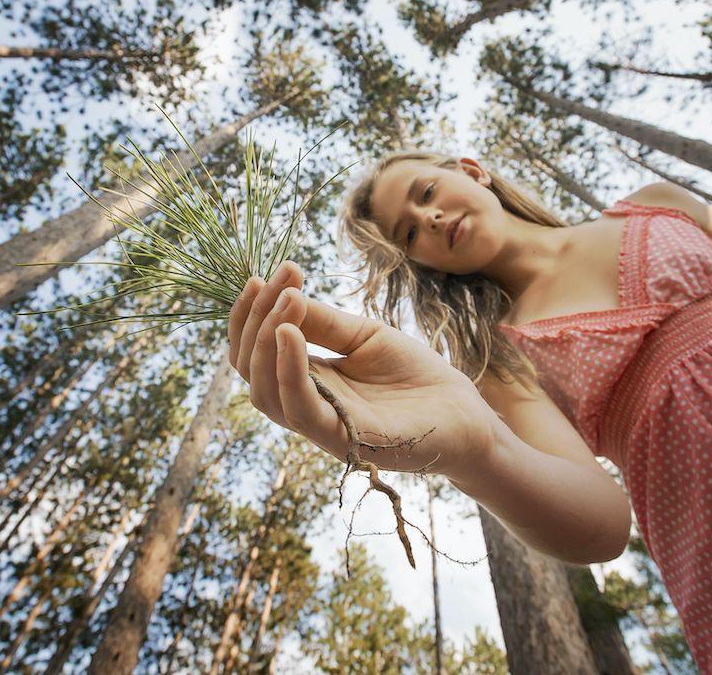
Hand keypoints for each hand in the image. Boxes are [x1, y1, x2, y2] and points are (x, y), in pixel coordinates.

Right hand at [228, 260, 501, 477]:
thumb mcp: (362, 335)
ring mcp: (320, 425)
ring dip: (264, 342)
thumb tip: (282, 297)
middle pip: (249, 369)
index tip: (274, 271)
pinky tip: (290, 334)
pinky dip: (288, 370)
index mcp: (305, 378)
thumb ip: (322, 323)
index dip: (253, 311)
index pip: (256, 349)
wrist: (462, 410)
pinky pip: (299, 409)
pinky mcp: (342, 439)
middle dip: (252, 320)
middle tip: (275, 280)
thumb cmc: (415, 374)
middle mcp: (303, 403)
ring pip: (264, 393)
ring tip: (286, 301)